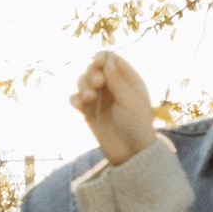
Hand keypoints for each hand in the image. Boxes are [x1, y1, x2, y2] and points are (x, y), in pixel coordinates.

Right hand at [74, 47, 158, 165]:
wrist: (131, 153)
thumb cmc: (137, 125)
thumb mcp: (130, 100)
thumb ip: (117, 80)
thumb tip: (105, 59)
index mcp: (128, 80)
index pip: (112, 61)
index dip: (102, 58)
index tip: (96, 62)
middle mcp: (112, 86)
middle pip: (94, 69)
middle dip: (91, 73)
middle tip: (96, 84)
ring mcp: (100, 99)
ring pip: (83, 82)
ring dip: (82, 85)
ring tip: (89, 97)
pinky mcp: (89, 112)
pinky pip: (76, 99)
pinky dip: (75, 99)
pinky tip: (78, 104)